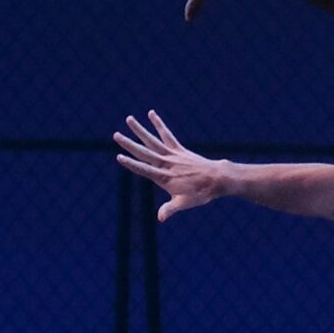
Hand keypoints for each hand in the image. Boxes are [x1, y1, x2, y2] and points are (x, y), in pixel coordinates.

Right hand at [111, 110, 232, 220]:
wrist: (218, 179)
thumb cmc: (200, 194)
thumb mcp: (184, 204)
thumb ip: (169, 209)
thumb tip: (160, 219)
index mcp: (165, 177)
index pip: (144, 170)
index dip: (132, 164)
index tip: (119, 157)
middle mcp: (167, 164)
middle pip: (145, 152)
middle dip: (129, 144)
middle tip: (116, 135)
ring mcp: (173, 155)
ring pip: (153, 140)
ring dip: (141, 130)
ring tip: (129, 119)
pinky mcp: (179, 150)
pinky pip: (167, 135)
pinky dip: (159, 125)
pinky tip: (151, 114)